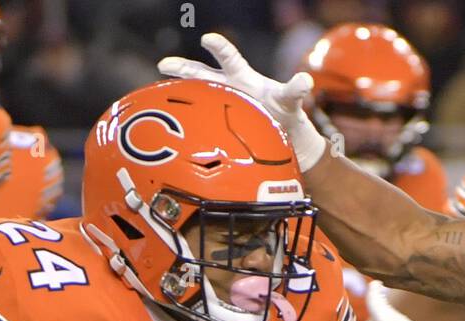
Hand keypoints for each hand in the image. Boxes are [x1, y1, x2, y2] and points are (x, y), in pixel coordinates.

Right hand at [158, 33, 326, 170]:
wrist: (282, 138)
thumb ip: (295, 90)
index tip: (208, 39)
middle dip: (185, 69)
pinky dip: (190, 124)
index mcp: (243, 79)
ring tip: (159, 94)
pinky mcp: (219, 126)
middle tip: (164, 64)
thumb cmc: (284, 112)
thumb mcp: (290, 101)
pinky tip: (175, 127)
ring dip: (180, 95)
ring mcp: (221, 107)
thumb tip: (305, 81)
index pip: (230, 59)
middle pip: (203, 75)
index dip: (220, 48)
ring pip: (198, 97)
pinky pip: (203, 124)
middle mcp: (228, 90)